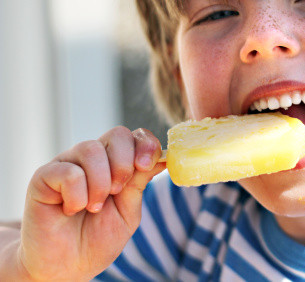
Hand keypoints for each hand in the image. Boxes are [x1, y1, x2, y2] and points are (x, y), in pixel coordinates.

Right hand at [18, 127, 164, 280]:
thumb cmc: (97, 238)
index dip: (146, 145)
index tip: (147, 165)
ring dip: (100, 184)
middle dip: (124, 163)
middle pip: (116, 135)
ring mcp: (68, 164)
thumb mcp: (128, 210)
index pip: (135, 137)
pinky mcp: (44, 176)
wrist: (67, 266)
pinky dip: (77, 196)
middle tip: (117, 191)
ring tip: (94, 207)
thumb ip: (140, 182)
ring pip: (91, 149)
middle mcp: (93, 158)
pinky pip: (68, 172)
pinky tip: (72, 210)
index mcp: (116, 163)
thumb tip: (163, 158)